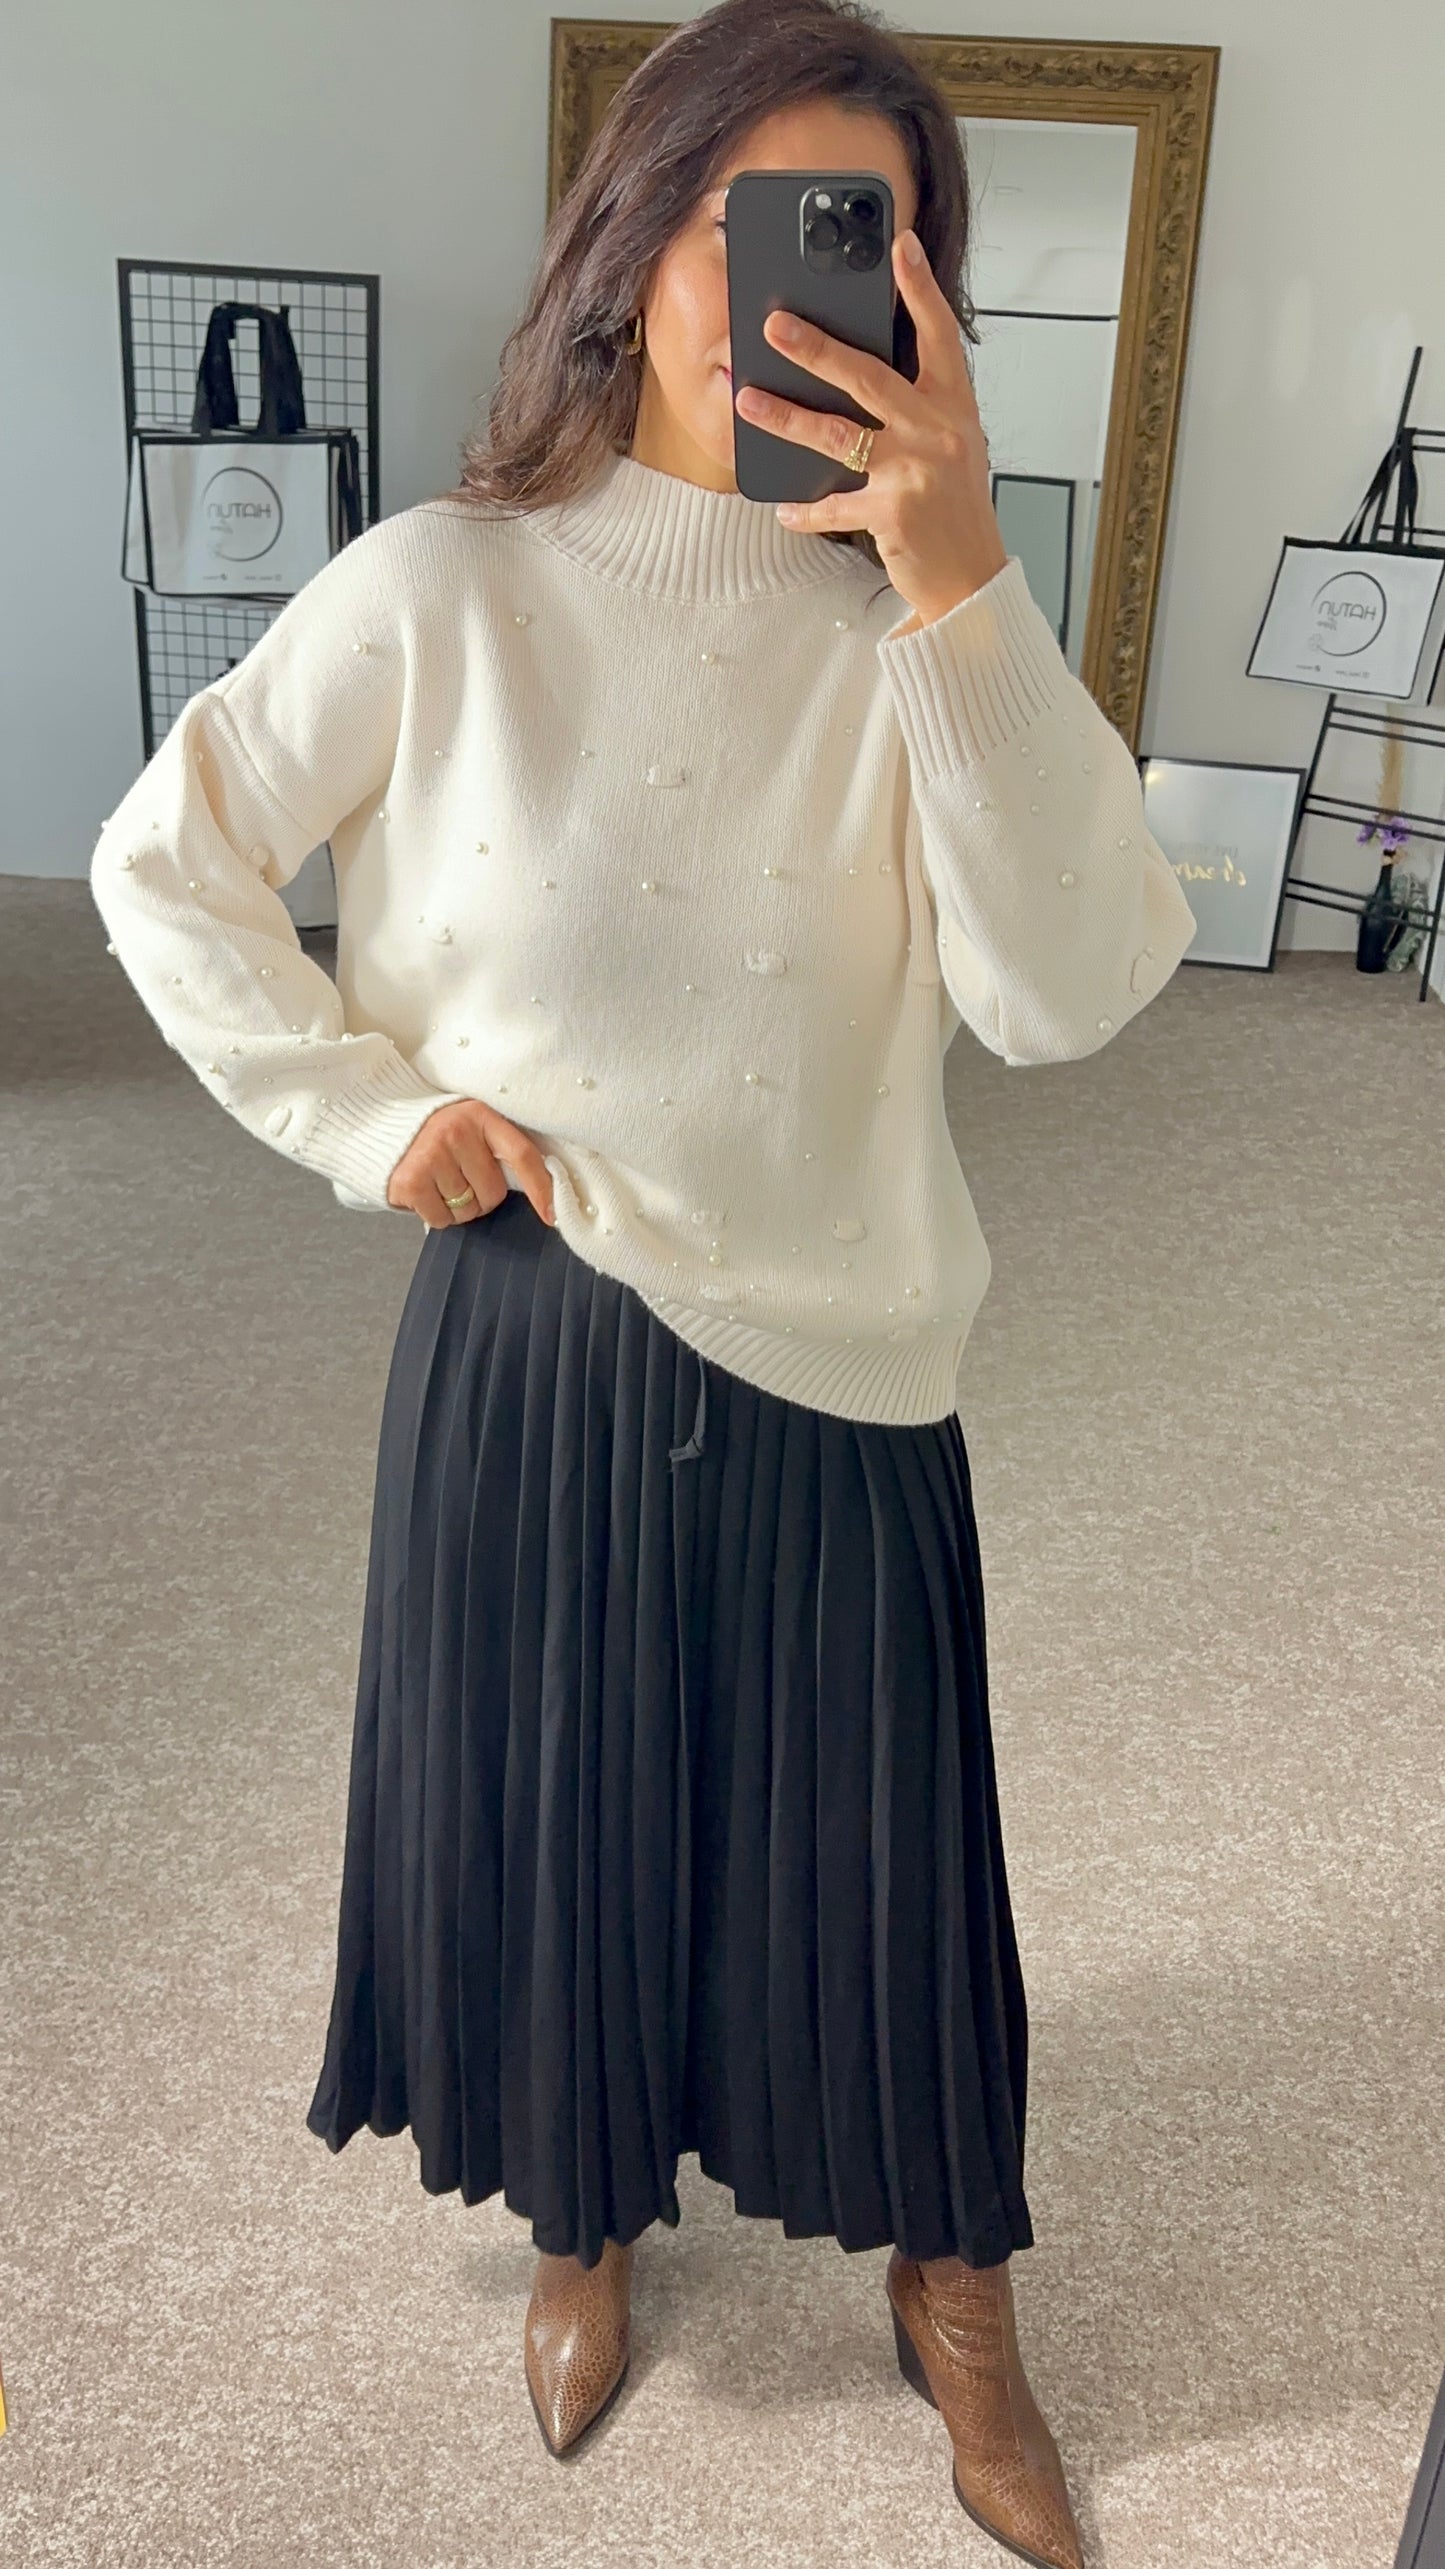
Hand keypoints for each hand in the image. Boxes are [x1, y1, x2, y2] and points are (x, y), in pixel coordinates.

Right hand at [386, 1097, 556, 1229]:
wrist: (381, 1127)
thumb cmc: (437, 1136)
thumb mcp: (472, 1129)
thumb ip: (499, 1151)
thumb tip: (541, 1196)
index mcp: (482, 1116)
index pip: (522, 1155)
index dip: (541, 1188)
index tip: (553, 1216)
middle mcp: (457, 1131)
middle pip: (493, 1193)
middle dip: (481, 1197)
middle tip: (459, 1179)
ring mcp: (432, 1154)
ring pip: (467, 1211)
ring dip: (456, 1208)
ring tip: (438, 1183)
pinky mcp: (411, 1180)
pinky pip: (441, 1220)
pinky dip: (435, 1215)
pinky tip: (424, 1192)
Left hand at [732, 228, 1007, 626]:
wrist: (973, 578)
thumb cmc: (955, 508)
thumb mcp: (951, 445)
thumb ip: (916, 408)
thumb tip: (856, 375)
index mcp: (954, 407)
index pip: (938, 336)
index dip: (920, 289)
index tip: (899, 247)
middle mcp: (936, 432)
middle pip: (868, 377)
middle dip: (816, 348)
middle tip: (775, 325)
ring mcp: (914, 472)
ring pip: (837, 435)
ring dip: (785, 417)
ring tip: (747, 400)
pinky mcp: (892, 513)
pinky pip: (834, 506)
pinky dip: (805, 510)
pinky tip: (782, 507)